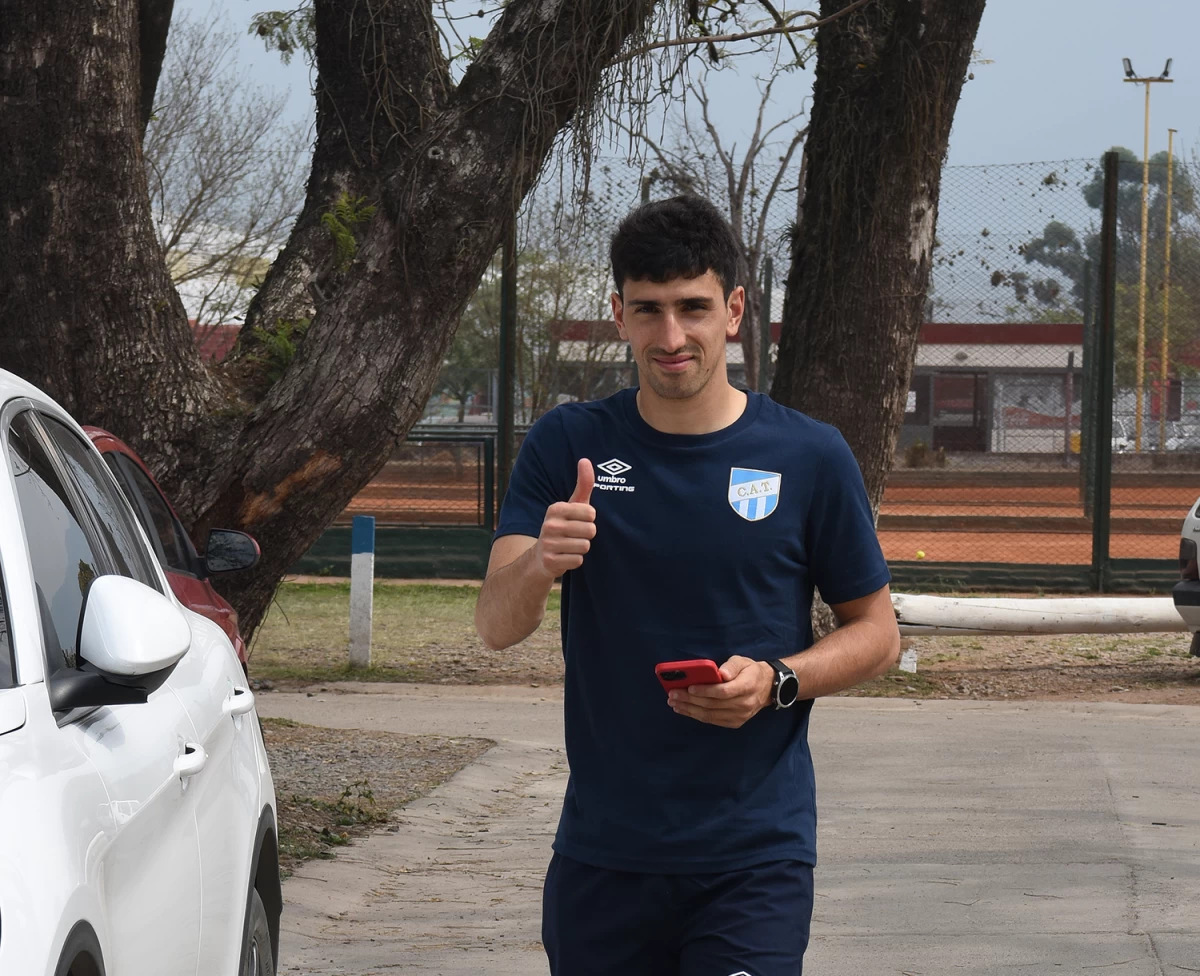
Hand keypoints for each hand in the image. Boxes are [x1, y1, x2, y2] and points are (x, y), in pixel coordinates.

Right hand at [534, 459, 595, 578]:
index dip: (589, 519)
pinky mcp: (550, 561)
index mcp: (555, 508)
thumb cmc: (563, 526)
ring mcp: (548, 543)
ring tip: (569, 545)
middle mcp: (549, 524)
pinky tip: (565, 556)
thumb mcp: (572, 505)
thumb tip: (585, 459)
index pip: (591, 513)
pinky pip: (578, 561)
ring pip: (585, 546)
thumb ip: (583, 484)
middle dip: (586, 535)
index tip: (577, 520)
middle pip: (590, 530)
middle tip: (574, 535)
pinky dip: (575, 560)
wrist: (540, 556)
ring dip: (581, 548)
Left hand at [667, 656, 773, 728]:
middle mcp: (744, 704)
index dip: (705, 691)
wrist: (767, 688)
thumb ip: (731, 666)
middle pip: (713, 704)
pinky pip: (713, 720)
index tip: (689, 687)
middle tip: (673, 695)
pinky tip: (685, 710)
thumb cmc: (750, 671)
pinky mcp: (735, 723)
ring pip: (710, 715)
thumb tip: (720, 673)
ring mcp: (740, 716)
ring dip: (689, 710)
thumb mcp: (742, 661)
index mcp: (747, 686)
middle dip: (690, 700)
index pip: (723, 691)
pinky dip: (697, 716)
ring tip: (674, 703)